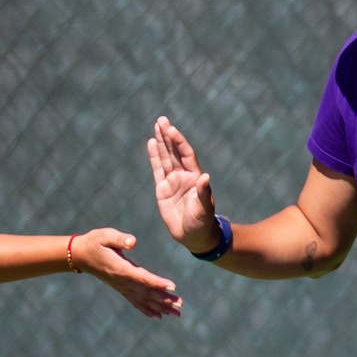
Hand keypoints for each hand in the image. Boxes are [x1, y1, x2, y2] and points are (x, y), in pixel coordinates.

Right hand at [68, 228, 181, 319]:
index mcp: (121, 269)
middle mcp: (123, 282)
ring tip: (177, 313)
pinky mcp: (121, 289)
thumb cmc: (95, 242)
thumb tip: (133, 242)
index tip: (173, 286)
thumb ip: (119, 239)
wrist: (80, 255)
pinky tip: (159, 316)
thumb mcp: (105, 235)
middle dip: (165, 299)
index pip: (143, 278)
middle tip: (181, 305)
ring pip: (144, 300)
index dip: (158, 282)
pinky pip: (136, 302)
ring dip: (161, 306)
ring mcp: (122, 287)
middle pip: (147, 292)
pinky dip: (147, 310)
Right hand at [147, 116, 217, 252]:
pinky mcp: (162, 189)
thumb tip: (204, 177)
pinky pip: (157, 170)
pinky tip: (151, 144)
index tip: (172, 130)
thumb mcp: (204, 208)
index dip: (179, 142)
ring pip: (165, 158)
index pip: (186, 155)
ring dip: (161, 143)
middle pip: (174, 152)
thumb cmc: (202, 222)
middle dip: (168, 136)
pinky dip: (154, 157)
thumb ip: (204, 192)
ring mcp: (173, 181)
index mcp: (195, 177)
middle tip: (161, 119)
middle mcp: (184, 176)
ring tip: (156, 126)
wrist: (194, 236)